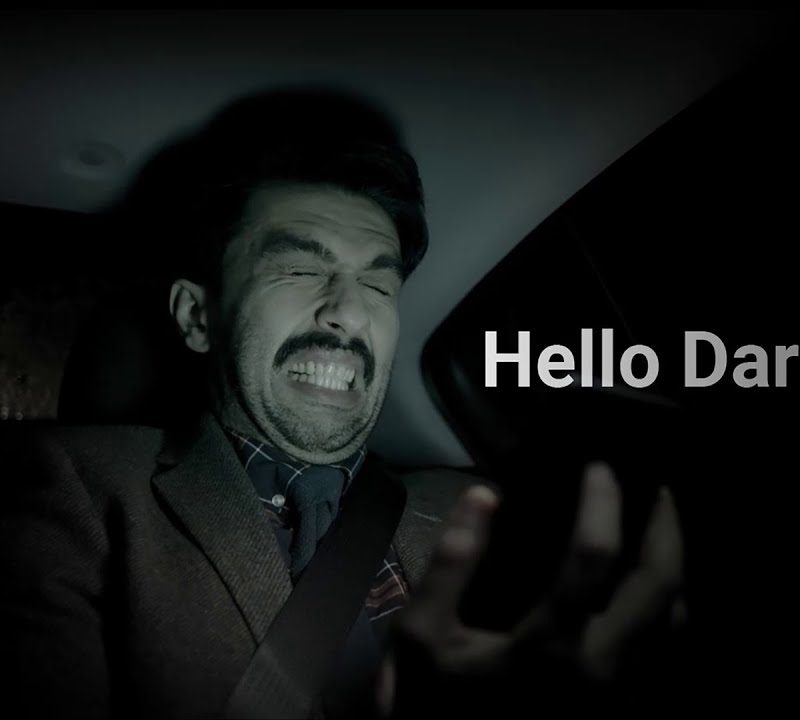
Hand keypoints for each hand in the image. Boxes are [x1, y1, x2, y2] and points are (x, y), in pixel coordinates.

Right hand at [377, 463, 684, 715]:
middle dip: (668, 531)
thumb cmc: (438, 711)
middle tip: (662, 492)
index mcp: (549, 646)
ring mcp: (622, 698)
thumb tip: (484, 494)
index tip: (599, 469)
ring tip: (663, 535)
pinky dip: (670, 614)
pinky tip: (654, 593)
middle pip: (659, 590)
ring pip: (676, 626)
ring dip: (676, 572)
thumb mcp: (421, 636)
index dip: (602, 503)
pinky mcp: (625, 713)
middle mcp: (601, 670)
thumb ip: (449, 563)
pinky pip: (668, 657)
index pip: (593, 558)